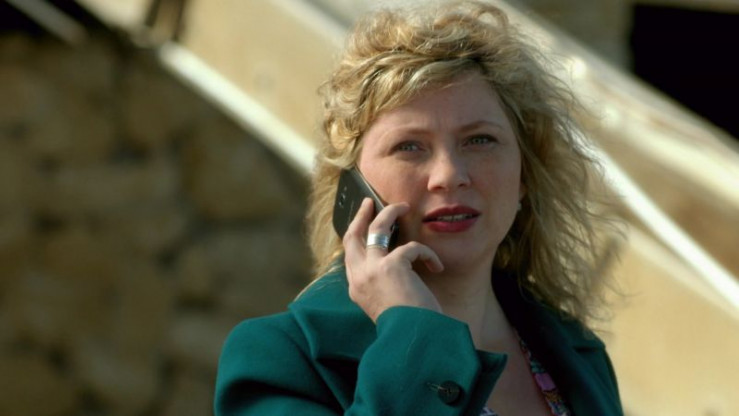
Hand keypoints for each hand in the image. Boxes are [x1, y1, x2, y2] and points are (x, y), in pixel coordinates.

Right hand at [343, 198, 443, 321]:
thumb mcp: (387, 303)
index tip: (365, 225)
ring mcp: (371, 271)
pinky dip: (426, 254)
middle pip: (352, 236)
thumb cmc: (408, 325)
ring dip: (390, 213)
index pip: (350, 256)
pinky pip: (411, 247)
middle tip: (369, 202)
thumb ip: (382, 284)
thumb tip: (396, 262)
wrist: (414, 339)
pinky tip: (436, 266)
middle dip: (361, 216)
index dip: (356, 237)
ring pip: (376, 229)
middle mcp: (358, 278)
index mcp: (356, 289)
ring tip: (404, 207)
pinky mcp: (390, 266)